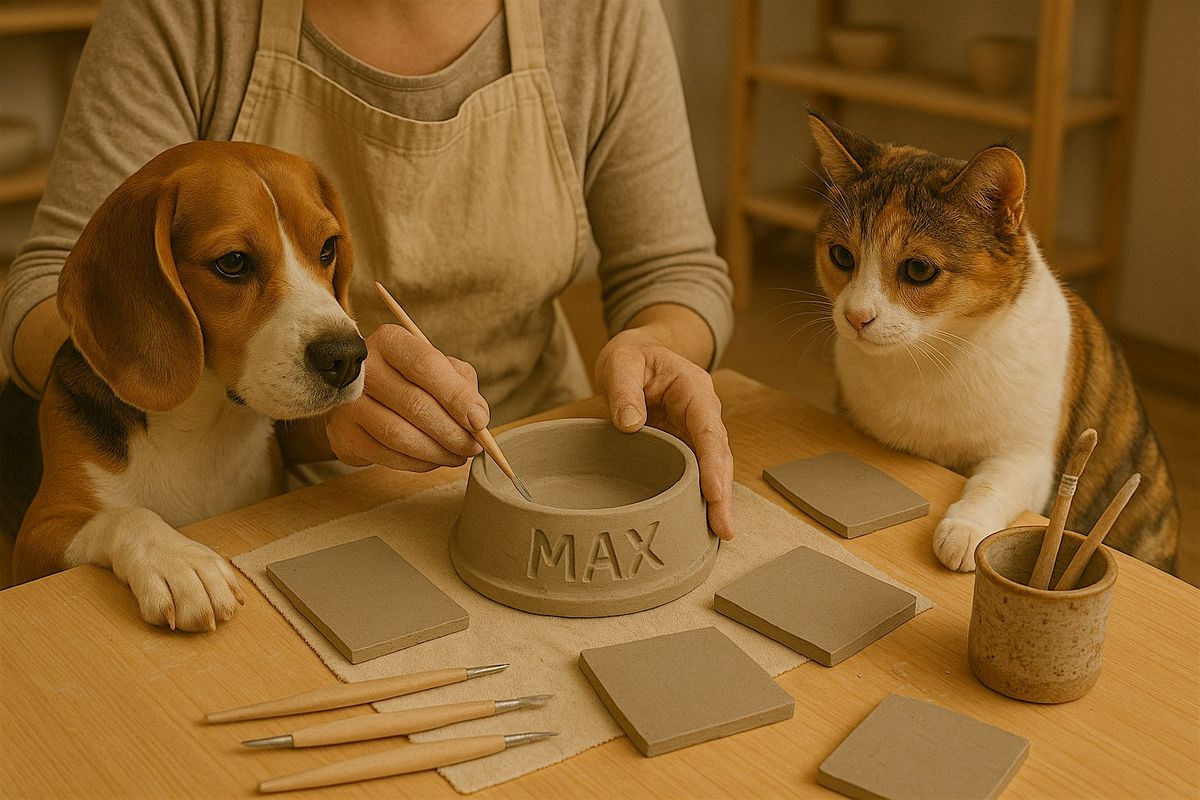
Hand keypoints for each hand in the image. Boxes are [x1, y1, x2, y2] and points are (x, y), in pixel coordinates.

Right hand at [326, 324, 486, 471]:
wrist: (363, 397)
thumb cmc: (411, 379)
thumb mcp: (440, 369)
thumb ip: (463, 386)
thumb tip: (477, 418)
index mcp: (391, 341)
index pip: (426, 365)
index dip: (457, 396)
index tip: (479, 421)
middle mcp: (364, 367)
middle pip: (415, 404)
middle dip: (453, 432)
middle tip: (473, 447)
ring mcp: (348, 402)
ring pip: (400, 435)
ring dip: (437, 452)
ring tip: (457, 456)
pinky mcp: (343, 433)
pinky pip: (387, 455)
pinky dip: (418, 463)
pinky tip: (433, 459)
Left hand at [596, 328, 734, 539]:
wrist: (636, 356)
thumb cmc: (632, 357)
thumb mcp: (621, 363)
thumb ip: (624, 390)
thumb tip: (630, 424)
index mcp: (694, 389)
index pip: (708, 429)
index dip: (713, 463)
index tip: (714, 493)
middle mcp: (702, 413)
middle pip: (718, 456)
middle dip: (722, 493)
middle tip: (724, 530)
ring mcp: (694, 431)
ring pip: (711, 469)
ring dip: (715, 501)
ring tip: (718, 534)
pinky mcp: (683, 446)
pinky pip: (694, 472)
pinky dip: (698, 496)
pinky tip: (697, 522)